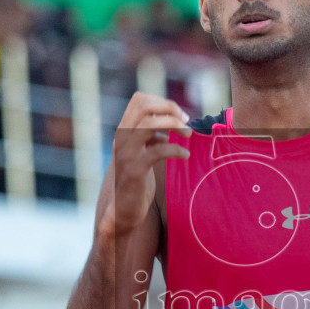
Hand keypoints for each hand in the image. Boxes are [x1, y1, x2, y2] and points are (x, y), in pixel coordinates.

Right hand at [96, 92, 190, 238]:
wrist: (123, 209)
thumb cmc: (137, 180)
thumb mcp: (142, 152)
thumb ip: (150, 137)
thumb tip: (170, 126)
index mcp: (123, 131)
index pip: (139, 100)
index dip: (163, 102)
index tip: (179, 114)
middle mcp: (121, 138)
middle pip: (143, 106)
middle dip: (169, 109)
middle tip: (186, 121)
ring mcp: (126, 153)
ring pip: (149, 123)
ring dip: (174, 125)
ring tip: (188, 134)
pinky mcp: (135, 170)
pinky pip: (158, 150)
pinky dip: (176, 150)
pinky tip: (185, 155)